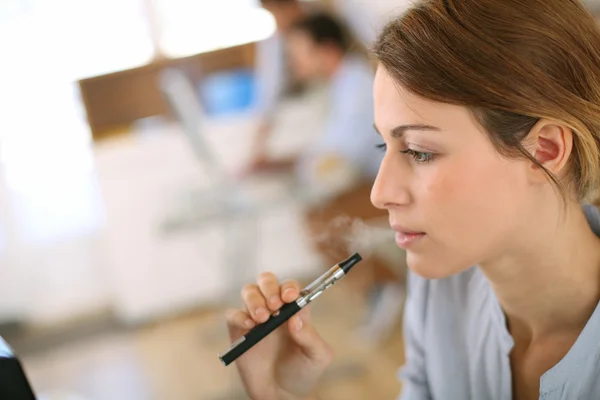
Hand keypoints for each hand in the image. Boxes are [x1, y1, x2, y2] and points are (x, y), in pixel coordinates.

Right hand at [225, 273, 332, 399]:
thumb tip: (295, 319)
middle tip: (274, 305)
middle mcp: (274, 309)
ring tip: (262, 318)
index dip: (289, 287)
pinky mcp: (239, 331)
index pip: (290, 287)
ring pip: (249, 291)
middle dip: (269, 287)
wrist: (281, 394)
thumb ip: (309, 336)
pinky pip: (232, 315)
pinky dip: (239, 316)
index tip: (290, 297)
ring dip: (254, 299)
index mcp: (295, 311)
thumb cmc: (303, 372)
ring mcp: (255, 318)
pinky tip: (249, 326)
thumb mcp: (317, 356)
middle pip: (267, 281)